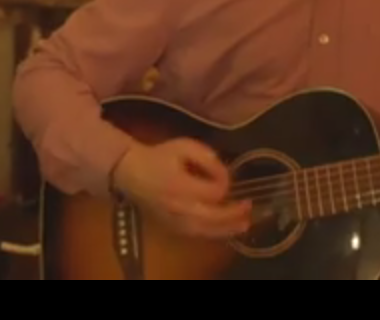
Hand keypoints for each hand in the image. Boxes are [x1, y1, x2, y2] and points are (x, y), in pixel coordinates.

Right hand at [111, 139, 250, 239]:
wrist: (130, 172)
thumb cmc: (159, 156)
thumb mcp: (184, 146)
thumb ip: (208, 158)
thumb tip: (226, 176)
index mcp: (181, 186)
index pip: (214, 192)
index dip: (224, 182)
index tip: (226, 172)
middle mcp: (179, 207)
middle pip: (213, 217)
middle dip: (233, 213)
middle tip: (249, 206)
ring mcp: (174, 220)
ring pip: (206, 230)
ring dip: (227, 228)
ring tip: (244, 224)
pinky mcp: (170, 227)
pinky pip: (196, 234)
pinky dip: (212, 233)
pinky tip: (224, 229)